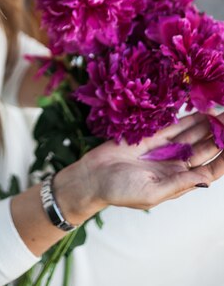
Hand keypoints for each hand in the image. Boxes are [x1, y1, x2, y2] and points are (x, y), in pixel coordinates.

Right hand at [57, 112, 223, 223]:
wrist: (92, 176)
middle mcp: (175, 163)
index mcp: (179, 180)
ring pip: (193, 134)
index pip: (210, 168)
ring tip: (221, 112)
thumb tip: (206, 177)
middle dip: (220, 135)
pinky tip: (203, 110)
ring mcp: (164, 148)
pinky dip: (189, 118)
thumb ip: (179, 183)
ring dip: (208, 124)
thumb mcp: (152, 193)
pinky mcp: (151, 135)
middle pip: (206, 148)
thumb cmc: (120, 191)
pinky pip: (175, 125)